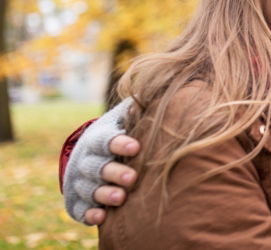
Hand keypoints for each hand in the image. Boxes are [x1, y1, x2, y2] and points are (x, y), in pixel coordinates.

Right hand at [63, 98, 140, 223]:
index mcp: (98, 139)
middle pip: (97, 167)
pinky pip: (80, 209)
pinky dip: (89, 213)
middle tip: (133, 177)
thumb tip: (147, 97)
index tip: (136, 147)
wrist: (93, 153)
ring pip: (89, 188)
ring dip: (104, 193)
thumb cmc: (119, 133)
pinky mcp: (78, 201)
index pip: (105, 140)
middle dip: (114, 172)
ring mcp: (81, 181)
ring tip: (121, 198)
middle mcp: (87, 161)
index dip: (119, 144)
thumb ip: (134, 111)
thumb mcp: (124, 119)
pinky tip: (101, 217)